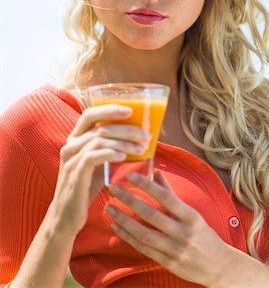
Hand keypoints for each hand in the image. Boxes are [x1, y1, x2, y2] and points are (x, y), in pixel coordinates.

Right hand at [51, 104, 150, 235]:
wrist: (67, 216)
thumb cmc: (86, 187)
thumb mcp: (99, 164)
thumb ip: (111, 150)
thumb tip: (139, 140)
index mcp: (75, 138)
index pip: (90, 115)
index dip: (109, 109)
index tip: (130, 110)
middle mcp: (70, 145)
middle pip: (100, 127)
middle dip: (126, 129)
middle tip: (145, 135)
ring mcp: (70, 158)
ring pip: (99, 140)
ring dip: (123, 142)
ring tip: (140, 148)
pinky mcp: (74, 173)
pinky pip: (92, 157)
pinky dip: (110, 153)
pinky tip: (123, 156)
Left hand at [106, 171, 227, 286]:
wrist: (218, 266)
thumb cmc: (203, 234)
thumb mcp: (192, 213)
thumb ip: (172, 194)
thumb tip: (156, 173)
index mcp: (191, 217)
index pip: (166, 198)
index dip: (148, 186)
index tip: (131, 176)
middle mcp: (183, 233)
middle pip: (151, 215)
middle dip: (129, 200)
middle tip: (113, 189)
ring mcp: (174, 250)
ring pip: (143, 234)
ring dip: (123, 220)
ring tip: (110, 208)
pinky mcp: (167, 263)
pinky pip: (143, 249)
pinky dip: (127, 237)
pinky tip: (116, 227)